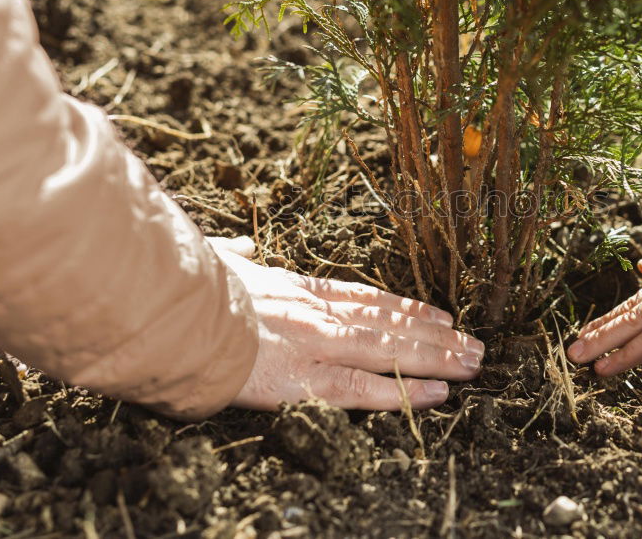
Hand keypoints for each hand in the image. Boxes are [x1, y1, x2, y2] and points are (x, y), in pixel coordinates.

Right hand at [207, 236, 482, 410]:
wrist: (166, 312)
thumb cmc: (186, 286)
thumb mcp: (216, 261)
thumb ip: (236, 256)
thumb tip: (242, 247)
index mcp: (296, 288)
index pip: (365, 299)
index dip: (407, 308)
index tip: (439, 314)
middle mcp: (316, 314)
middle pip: (389, 324)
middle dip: (436, 335)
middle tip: (474, 343)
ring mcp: (314, 345)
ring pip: (389, 352)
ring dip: (436, 358)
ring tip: (474, 363)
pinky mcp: (303, 379)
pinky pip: (363, 389)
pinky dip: (404, 392)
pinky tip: (438, 394)